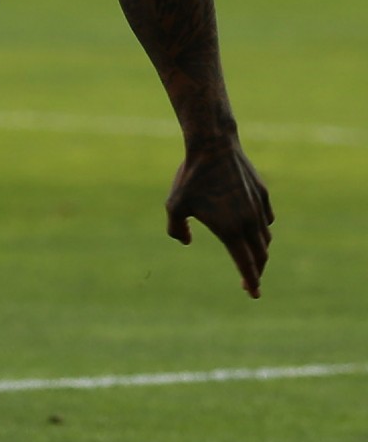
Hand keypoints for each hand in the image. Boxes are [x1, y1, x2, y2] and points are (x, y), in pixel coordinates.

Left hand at [166, 140, 273, 297]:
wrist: (214, 147)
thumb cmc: (191, 178)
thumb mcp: (174, 206)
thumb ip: (176, 229)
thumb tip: (186, 242)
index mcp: (230, 230)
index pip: (245, 264)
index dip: (251, 282)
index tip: (254, 294)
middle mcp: (249, 222)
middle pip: (260, 256)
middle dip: (256, 272)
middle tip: (250, 282)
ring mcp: (259, 208)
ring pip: (265, 237)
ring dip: (260, 252)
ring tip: (252, 259)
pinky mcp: (263, 194)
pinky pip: (267, 218)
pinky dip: (263, 229)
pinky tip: (256, 230)